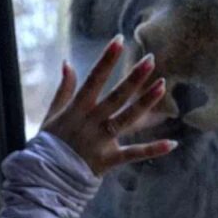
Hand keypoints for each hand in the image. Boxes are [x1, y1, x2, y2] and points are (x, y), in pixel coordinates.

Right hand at [40, 35, 175, 174]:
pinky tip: (173, 143)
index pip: (94, 79)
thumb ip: (64, 89)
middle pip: (116, 96)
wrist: (44, 178)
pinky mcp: (108, 160)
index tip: (119, 40)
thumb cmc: (50, 144)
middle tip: (151, 59)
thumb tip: (67, 62)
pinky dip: (153, 150)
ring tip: (162, 85)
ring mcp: (100, 141)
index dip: (106, 59)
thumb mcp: (53, 114)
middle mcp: (90, 122)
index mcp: (77, 109)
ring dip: (145, 102)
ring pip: (127, 119)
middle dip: (133, 77)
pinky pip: (133, 154)